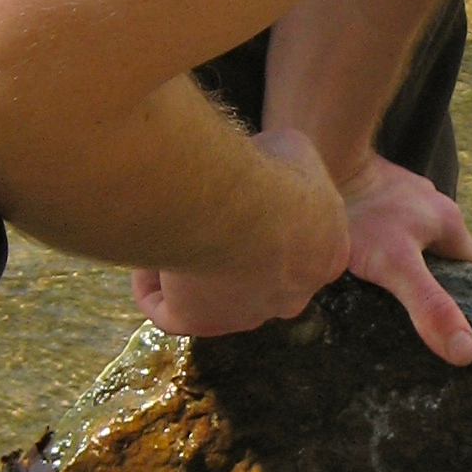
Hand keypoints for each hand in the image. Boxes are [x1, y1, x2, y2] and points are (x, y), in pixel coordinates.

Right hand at [132, 128, 348, 337]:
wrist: (241, 205)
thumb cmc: (274, 174)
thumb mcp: (294, 149)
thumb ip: (282, 161)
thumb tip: (261, 159)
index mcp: (326, 255)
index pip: (298, 248)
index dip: (264, 220)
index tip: (238, 197)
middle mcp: (291, 296)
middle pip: (252, 276)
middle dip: (225, 248)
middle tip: (198, 215)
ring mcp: (246, 315)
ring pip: (210, 296)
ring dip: (187, 268)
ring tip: (166, 231)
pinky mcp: (202, 322)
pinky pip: (171, 313)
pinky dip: (152, 288)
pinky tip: (145, 257)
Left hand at [340, 151, 471, 364]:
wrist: (319, 156)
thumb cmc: (359, 213)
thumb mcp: (399, 266)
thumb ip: (430, 308)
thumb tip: (466, 353)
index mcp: (448, 220)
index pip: (471, 269)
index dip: (465, 298)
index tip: (448, 325)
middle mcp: (429, 205)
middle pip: (439, 257)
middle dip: (428, 283)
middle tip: (406, 315)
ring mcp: (397, 197)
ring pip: (409, 241)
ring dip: (398, 264)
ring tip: (376, 292)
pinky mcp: (367, 194)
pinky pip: (379, 228)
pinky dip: (372, 246)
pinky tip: (353, 264)